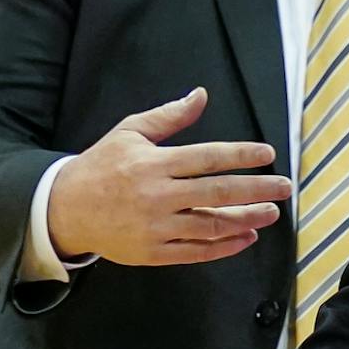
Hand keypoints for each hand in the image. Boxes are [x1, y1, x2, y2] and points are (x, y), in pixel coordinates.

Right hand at [47, 87, 288, 266]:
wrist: (65, 209)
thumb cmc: (101, 166)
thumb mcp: (129, 132)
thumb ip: (168, 117)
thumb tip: (200, 95)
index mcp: (154, 164)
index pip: (208, 158)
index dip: (241, 155)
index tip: (267, 154)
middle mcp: (157, 196)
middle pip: (218, 192)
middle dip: (256, 189)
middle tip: (283, 186)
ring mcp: (156, 227)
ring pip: (211, 225)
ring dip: (246, 220)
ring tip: (270, 213)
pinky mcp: (153, 253)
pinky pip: (196, 252)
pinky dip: (224, 247)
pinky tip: (245, 238)